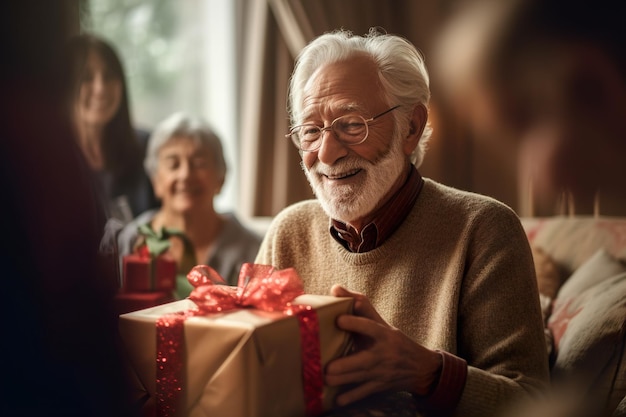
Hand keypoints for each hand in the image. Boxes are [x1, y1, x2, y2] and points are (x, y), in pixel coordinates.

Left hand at [326, 285, 442, 406]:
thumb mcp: (380, 322)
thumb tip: (335, 288)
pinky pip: (364, 393)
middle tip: (328, 367)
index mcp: (383, 334)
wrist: (419, 367)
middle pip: (363, 359)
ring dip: (343, 380)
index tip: (339, 319)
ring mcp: (380, 372)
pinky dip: (351, 397)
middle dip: (346, 365)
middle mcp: (382, 354)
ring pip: (360, 377)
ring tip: (327, 379)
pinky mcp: (378, 386)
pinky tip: (337, 400)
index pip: (370, 326)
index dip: (355, 323)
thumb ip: (358, 304)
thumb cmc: (391, 340)